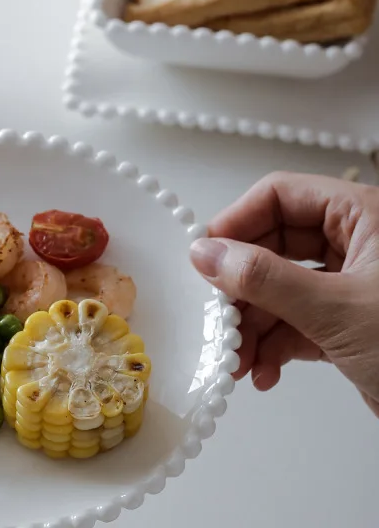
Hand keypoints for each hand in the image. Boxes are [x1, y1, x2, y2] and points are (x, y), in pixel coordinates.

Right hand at [189, 172, 378, 416]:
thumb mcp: (338, 310)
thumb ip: (265, 278)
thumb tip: (205, 254)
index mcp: (363, 216)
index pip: (280, 195)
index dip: (237, 222)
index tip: (205, 255)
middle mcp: (355, 243)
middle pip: (273, 244)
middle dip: (242, 286)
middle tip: (217, 314)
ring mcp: (350, 285)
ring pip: (279, 287)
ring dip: (251, 324)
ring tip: (236, 357)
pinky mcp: (347, 323)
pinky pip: (294, 321)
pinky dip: (273, 345)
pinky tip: (261, 371)